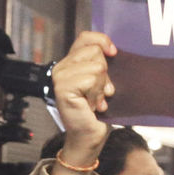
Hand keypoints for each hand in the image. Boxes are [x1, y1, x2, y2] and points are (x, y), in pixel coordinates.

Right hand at [50, 31, 116, 174]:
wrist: (88, 137)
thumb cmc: (96, 112)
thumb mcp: (101, 81)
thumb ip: (101, 63)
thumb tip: (112, 49)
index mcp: (69, 63)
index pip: (86, 37)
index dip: (103, 42)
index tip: (114, 54)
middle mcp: (61, 68)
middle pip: (95, 52)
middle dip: (105, 74)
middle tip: (99, 93)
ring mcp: (60, 77)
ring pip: (96, 66)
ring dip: (101, 87)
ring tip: (95, 100)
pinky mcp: (63, 88)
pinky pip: (91, 79)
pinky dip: (97, 94)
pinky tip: (92, 105)